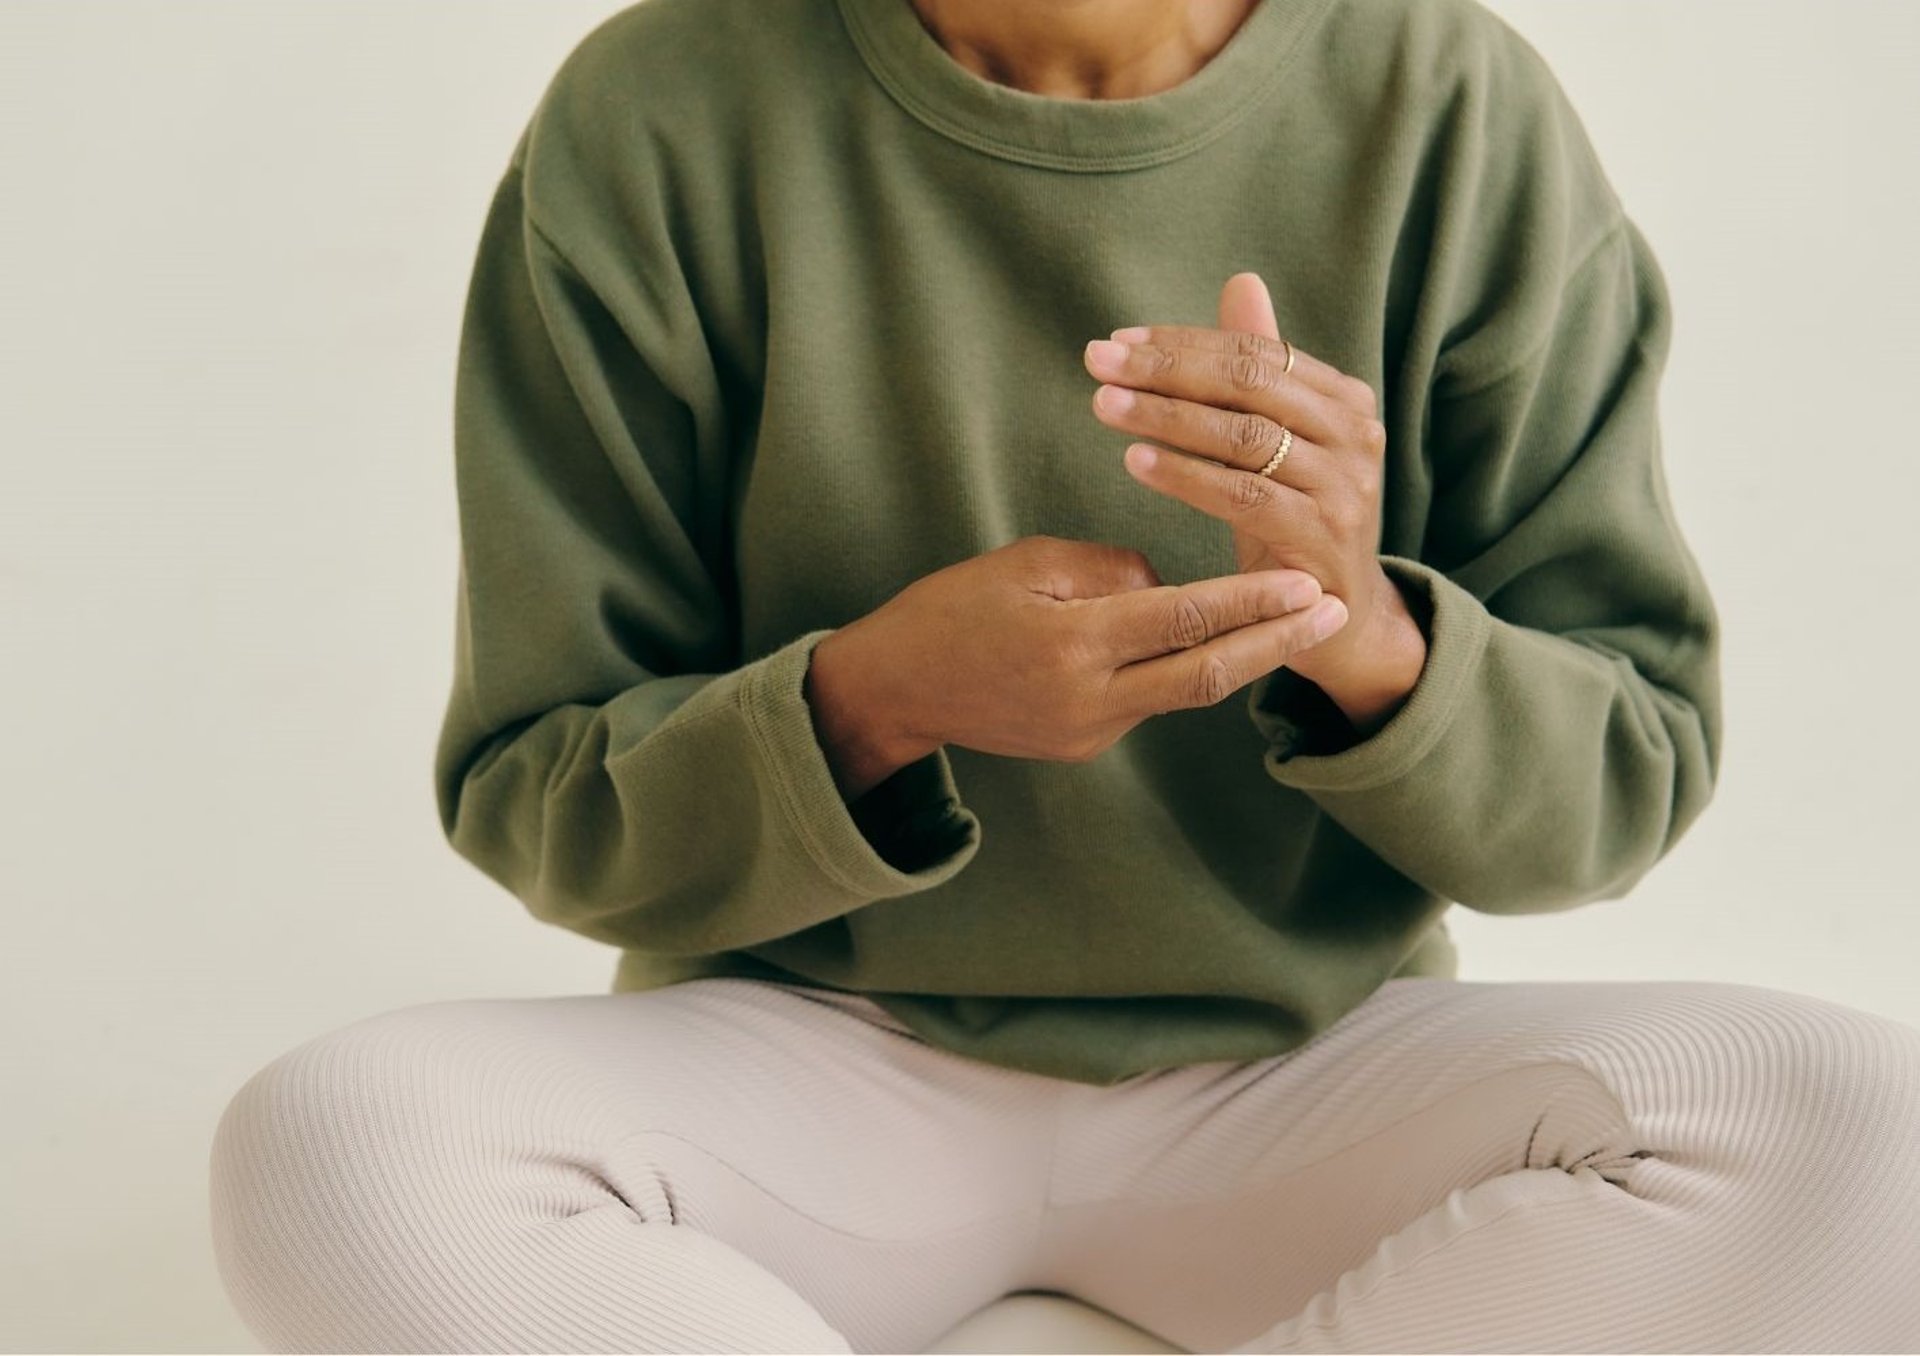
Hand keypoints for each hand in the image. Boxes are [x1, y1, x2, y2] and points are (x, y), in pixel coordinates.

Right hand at [808, 533, 1348, 792]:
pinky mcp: (1086, 745)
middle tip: (1335, 610)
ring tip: (1299, 620)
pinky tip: (1218, 637)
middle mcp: (1089, 699)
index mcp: (1072, 645)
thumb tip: (1167, 584)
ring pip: (1185, 689)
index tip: (1307, 581)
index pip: (1183, 619)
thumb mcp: (1026, 564)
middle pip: (1207, 673)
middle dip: (1278, 642)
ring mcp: (1090, 732)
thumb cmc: (953, 609)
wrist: (895, 689)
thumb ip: (1108, 572)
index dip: (1252, 601)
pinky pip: (1150, 698)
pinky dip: (1185, 665)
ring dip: (1244, 655)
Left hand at [1080, 273, 1426, 731]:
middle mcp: (1354, 434)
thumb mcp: (1277, 442)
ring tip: (1103, 406)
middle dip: (1167, 369)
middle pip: (1250, 384)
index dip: (1183, 342)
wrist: (1337, 620)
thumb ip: (1261, 367)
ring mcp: (1344, 487)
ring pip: (1244, 436)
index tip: (1117, 340)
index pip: (1257, 352)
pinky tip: (1135, 462)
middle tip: (1098, 359)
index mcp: (1345, 400)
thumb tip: (1241, 282)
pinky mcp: (1321, 538)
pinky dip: (1185, 475)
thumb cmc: (1296, 522)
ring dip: (1166, 416)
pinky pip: (1243, 495)